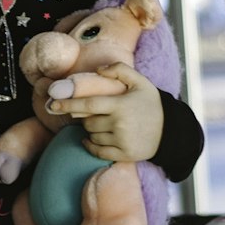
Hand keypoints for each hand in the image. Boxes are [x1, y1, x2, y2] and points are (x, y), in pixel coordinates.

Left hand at [47, 62, 163, 161]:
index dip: (69, 104)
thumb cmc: (152, 104)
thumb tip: (99, 70)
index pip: (88, 105)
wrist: (171, 131)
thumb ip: (120, 70)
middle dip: (86, 117)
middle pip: (88, 122)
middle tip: (97, 113)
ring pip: (91, 136)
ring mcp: (121, 141)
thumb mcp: (140, 82)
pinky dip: (90, 144)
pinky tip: (93, 138)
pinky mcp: (123, 155)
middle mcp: (119, 124)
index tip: (53, 104)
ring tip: (106, 124)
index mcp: (121, 105)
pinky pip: (97, 151)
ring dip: (92, 130)